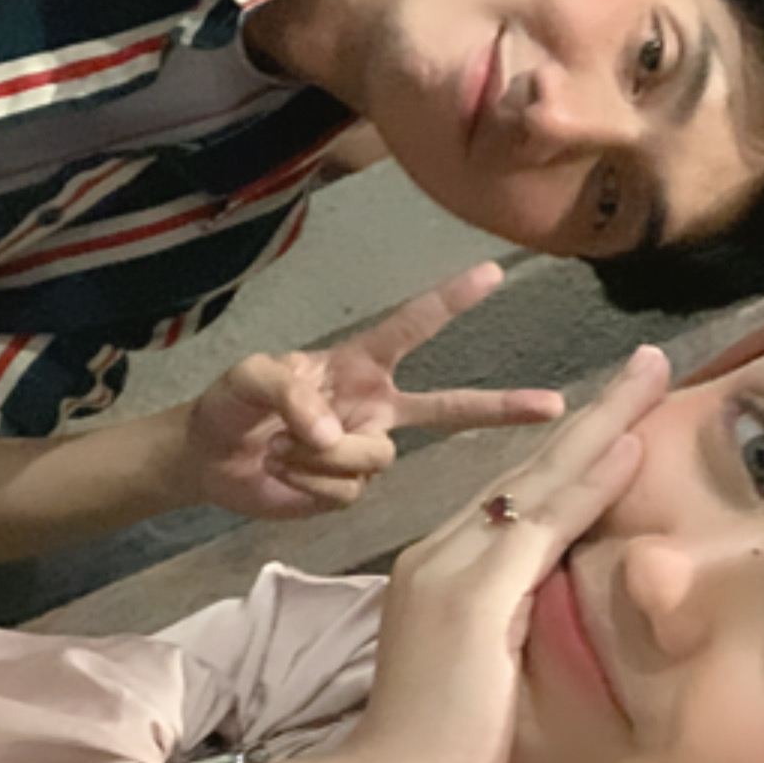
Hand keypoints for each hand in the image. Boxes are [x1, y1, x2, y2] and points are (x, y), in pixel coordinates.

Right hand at [133, 346, 668, 762]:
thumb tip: (556, 616)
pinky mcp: (473, 601)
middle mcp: (440, 557)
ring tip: (650, 377)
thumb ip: (512, 634)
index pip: (518, 499)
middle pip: (530, 472)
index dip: (574, 455)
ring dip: (603, 426)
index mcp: (442, 574)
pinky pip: (543, 528)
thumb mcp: (484, 680)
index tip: (623, 419)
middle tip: (650, 363)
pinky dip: (589, 486)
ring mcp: (453, 573)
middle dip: (597, 416)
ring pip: (539, 483)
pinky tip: (630, 449)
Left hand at [178, 263, 563, 519]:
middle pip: (450, 408)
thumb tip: (331, 433)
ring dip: (319, 457)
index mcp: (358, 364)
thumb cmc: (230, 404)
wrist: (208, 460)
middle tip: (556, 405)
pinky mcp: (349, 491)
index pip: (412, 326)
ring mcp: (365, 451)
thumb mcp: (249, 378)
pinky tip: (286, 475)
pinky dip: (309, 483)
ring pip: (373, 458)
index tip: (493, 271)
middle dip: (502, 407)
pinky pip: (345, 489)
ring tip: (282, 449)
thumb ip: (290, 392)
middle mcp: (375, 406)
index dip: (451, 300)